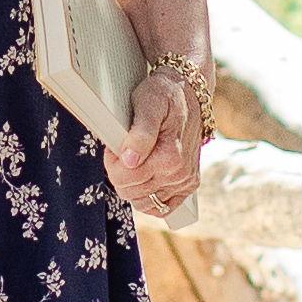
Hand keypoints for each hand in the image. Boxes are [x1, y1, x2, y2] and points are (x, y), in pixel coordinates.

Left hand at [102, 69, 200, 220]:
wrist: (188, 93)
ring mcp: (185, 182)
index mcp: (169, 157)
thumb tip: (130, 160)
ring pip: (144, 202)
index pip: (123, 179)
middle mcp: (180, 174)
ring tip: (135, 161)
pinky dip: (149, 198)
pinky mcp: (188, 184)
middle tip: (124, 150)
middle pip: (131, 192)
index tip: (116, 145)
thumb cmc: (164, 95)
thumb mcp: (147, 104)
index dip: (112, 162)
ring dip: (133, 184)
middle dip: (120, 172)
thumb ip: (139, 134)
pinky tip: (145, 179)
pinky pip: (162, 207)